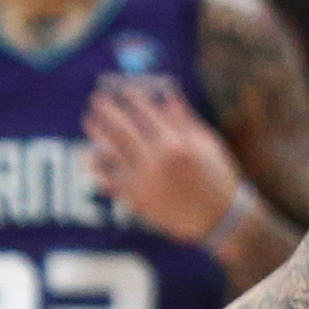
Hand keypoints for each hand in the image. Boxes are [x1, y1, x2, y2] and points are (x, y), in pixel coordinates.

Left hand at [86, 74, 247, 247]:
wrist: (219, 219)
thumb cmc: (217, 177)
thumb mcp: (207, 144)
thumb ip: (185, 121)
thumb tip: (167, 97)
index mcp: (176, 144)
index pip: (147, 114)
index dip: (133, 100)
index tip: (123, 90)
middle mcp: (156, 161)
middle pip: (124, 131)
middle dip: (108, 112)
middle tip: (96, 101)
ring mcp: (145, 181)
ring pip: (113, 154)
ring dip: (98, 135)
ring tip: (88, 122)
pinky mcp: (138, 200)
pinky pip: (112, 182)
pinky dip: (99, 170)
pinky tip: (89, 158)